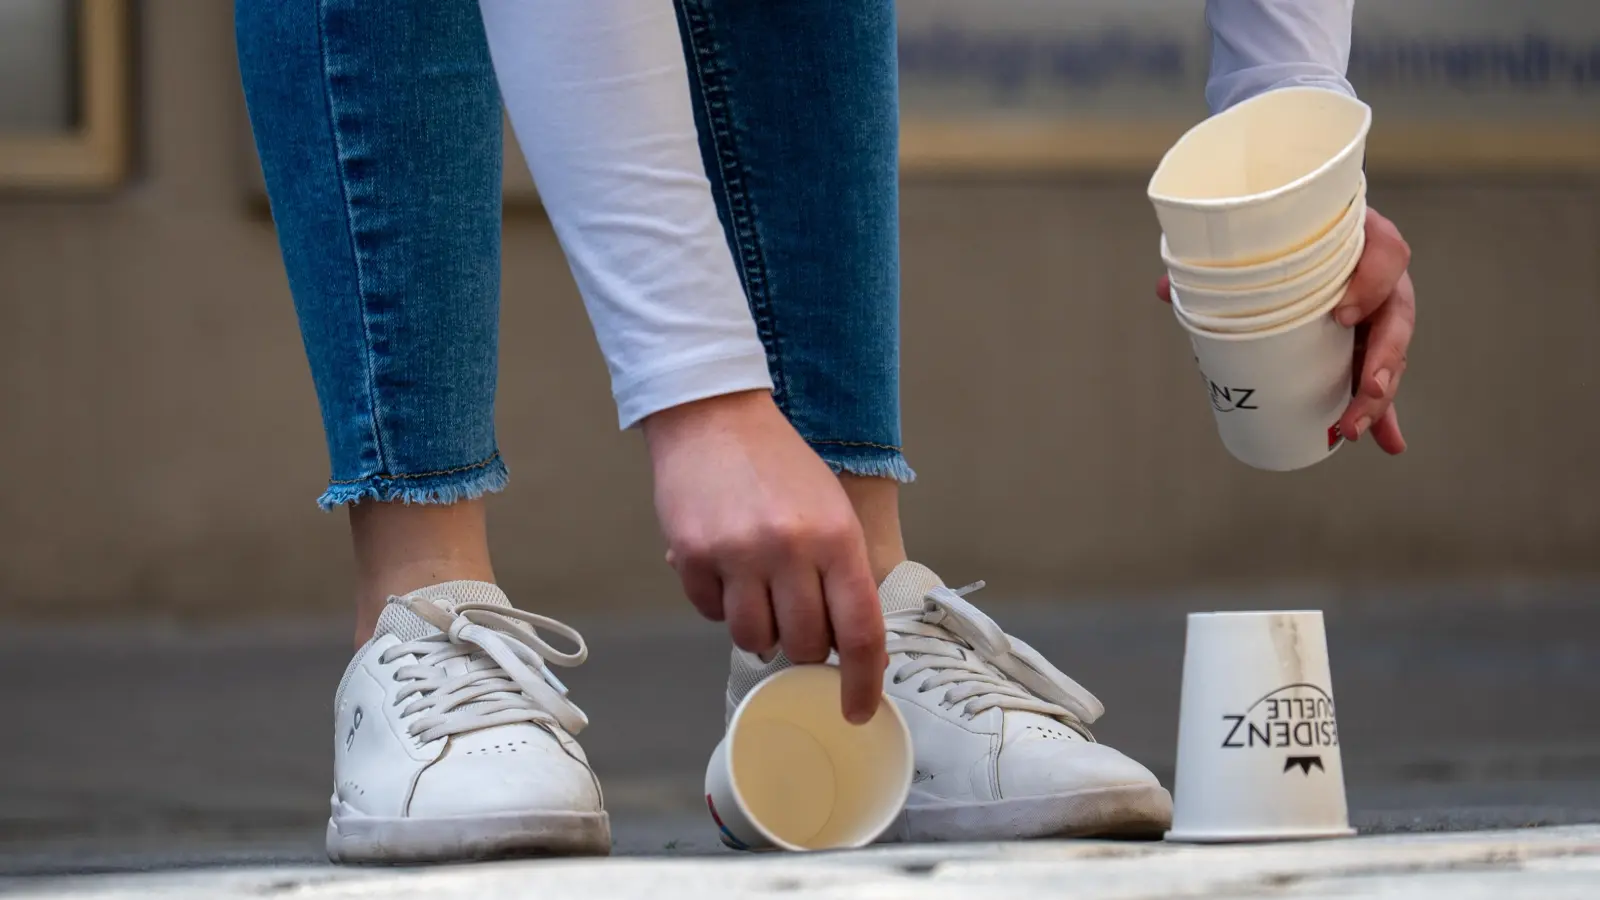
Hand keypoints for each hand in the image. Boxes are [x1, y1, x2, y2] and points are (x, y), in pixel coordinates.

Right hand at [642, 390, 886, 722]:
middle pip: (804, 646)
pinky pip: (711, 613)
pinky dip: (719, 604)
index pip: (859, 632)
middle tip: (796, 618)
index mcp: (836, 537)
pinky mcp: (692, 554)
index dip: (862, 682)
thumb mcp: (831, 509)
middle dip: (803, 648)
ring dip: (759, 629)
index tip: (857, 710)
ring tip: (757, 590)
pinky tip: (723, 566)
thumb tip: (849, 648)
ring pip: (754, 639)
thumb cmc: (778, 465)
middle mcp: (789, 548)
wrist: (713, 414)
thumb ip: (841, 573)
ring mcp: (737, 553)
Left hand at [1157, 207, 1414, 454]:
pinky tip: (1387, 443)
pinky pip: (1381, 380)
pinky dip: (1385, 415)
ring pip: (1390, 355)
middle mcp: (1377, 277)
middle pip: (1396, 317)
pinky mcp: (1366, 344)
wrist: (1295, 235)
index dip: (1372, 282)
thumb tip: (1164, 290)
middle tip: (1366, 389)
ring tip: (1355, 428)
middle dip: (1384, 359)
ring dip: (1380, 398)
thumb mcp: (1260, 242)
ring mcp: (1376, 313)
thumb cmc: (1279, 234)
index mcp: (1359, 240)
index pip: (1386, 253)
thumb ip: (1219, 264)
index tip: (1342, 312)